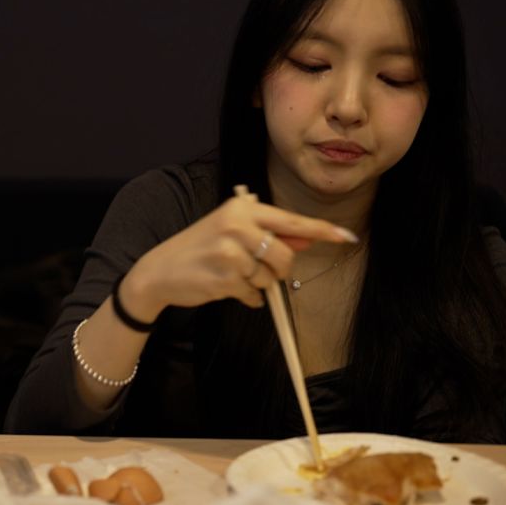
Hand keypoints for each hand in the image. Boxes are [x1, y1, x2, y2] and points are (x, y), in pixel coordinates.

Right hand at [124, 194, 356, 312]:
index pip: (291, 221)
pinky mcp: (225, 276)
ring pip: (270, 277)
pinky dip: (244, 296)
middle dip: (276, 269)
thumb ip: (269, 235)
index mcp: (241, 208)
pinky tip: (223, 286)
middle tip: (252, 268)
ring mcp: (230, 251)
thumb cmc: (199, 249)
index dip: (321, 230)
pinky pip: (254, 294)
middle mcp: (237, 224)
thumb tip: (307, 240)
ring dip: (257, 283)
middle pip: (285, 255)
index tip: (346, 237)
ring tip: (231, 275)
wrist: (159, 270)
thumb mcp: (231, 233)